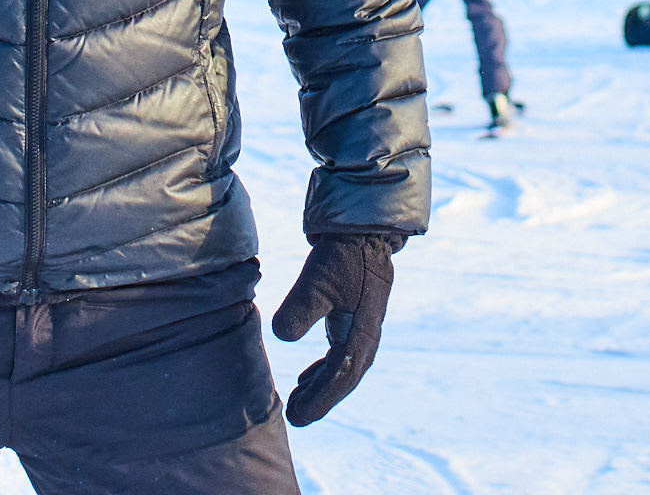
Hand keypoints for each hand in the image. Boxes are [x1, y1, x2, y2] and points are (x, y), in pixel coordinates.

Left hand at [270, 235, 396, 425]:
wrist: (363, 233)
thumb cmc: (341, 257)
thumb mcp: (315, 282)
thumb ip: (299, 311)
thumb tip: (282, 337)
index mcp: (360, 336)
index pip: (339, 379)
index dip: (318, 401)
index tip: (295, 417)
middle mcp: (366, 339)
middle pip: (342, 380)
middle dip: (319, 399)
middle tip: (292, 414)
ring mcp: (364, 330)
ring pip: (342, 369)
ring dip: (321, 386)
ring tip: (296, 398)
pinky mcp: (357, 320)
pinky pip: (342, 356)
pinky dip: (325, 370)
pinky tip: (307, 376)